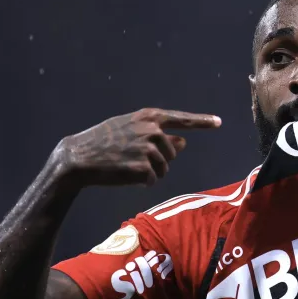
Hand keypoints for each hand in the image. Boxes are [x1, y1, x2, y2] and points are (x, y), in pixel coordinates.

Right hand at [56, 108, 220, 186]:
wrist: (79, 157)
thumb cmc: (104, 142)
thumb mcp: (130, 130)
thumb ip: (158, 134)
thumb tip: (183, 143)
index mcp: (149, 117)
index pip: (181, 119)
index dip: (201, 122)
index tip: (218, 122)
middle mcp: (152, 130)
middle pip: (173, 152)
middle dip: (159, 160)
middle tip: (132, 158)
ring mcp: (148, 148)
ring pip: (164, 168)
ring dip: (150, 172)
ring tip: (127, 165)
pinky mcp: (143, 167)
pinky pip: (153, 179)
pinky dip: (143, 181)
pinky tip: (126, 175)